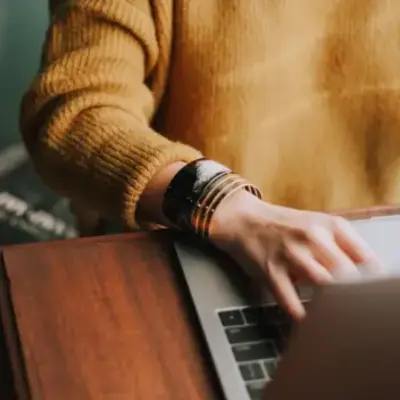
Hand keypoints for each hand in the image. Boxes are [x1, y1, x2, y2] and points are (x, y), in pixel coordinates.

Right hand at [209, 190, 382, 319]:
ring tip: (335, 316)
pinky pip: (290, 301)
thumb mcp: (318, 224)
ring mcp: (290, 254)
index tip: (371, 295)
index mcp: (330, 225)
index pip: (365, 257)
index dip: (372, 281)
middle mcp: (312, 237)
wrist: (245, 219)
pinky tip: (308, 321)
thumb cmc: (285, 225)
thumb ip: (343, 245)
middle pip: (347, 273)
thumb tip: (370, 274)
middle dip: (353, 294)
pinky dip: (302, 316)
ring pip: (323, 286)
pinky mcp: (271, 270)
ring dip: (331, 304)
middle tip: (354, 308)